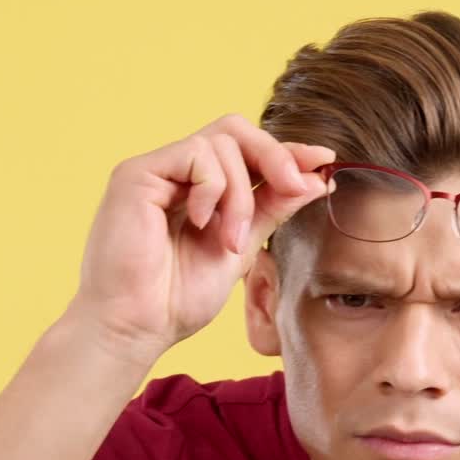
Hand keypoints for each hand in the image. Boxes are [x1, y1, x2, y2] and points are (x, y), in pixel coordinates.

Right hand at [65, 112, 336, 359]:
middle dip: (274, 156)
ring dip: (240, 194)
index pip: (245, 153)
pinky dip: (213, 188)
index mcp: (196, 190)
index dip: (285, 154)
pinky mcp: (136, 174)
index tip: (324, 164)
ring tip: (230, 239)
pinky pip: (196, 153)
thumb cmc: (175, 300)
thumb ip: (271, 210)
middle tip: (296, 187)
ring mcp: (154, 170)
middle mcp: (173, 173)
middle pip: (234, 130)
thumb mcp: (239, 249)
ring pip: (220, 142)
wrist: (136, 329)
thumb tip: (315, 178)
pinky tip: (201, 224)